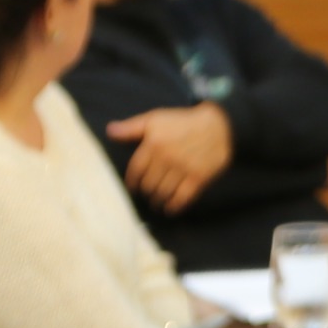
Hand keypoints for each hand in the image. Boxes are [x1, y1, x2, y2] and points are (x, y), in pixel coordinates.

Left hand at [103, 102, 234, 211]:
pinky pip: (182, 198)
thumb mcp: (155, 119)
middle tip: (147, 193)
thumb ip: (131, 128)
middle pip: (149, 185)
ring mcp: (183, 170)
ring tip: (156, 201)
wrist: (218, 126)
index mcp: (153, 144)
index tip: (132, 187)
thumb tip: (109, 131)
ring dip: (157, 201)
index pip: (136, 171)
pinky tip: (170, 208)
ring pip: (163, 193)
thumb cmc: (183, 122)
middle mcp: (167, 158)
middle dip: (146, 192)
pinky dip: (174, 207)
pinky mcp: (198, 178)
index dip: (132, 182)